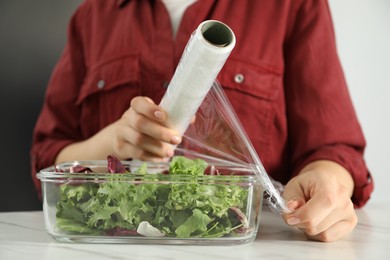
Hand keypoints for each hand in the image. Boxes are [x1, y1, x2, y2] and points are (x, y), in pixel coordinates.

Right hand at [55, 96, 181, 162]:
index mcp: (136, 106)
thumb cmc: (145, 124)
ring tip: (170, 153)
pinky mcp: (121, 148)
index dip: (150, 109)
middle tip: (177, 139)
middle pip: (140, 123)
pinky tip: (161, 159)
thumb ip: (171, 117)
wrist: (120, 137)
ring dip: (157, 147)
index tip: (164, 116)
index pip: (139, 103)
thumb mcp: (153, 117)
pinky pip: (136, 153)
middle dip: (160, 132)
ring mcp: (122, 133)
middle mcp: (127, 118)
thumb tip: (192, 118)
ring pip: (138, 140)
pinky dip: (151, 157)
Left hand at [282, 160, 356, 241]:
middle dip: (301, 222)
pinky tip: (316, 223)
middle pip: (317, 223)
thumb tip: (292, 208)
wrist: (324, 185)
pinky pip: (328, 237)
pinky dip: (317, 234)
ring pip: (322, 233)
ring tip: (308, 216)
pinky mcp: (350, 223)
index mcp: (329, 182)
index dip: (303, 214)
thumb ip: (291, 197)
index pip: (323, 202)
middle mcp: (343, 197)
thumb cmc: (307, 186)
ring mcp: (349, 211)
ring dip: (308, 229)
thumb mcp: (294, 186)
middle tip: (297, 214)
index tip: (290, 218)